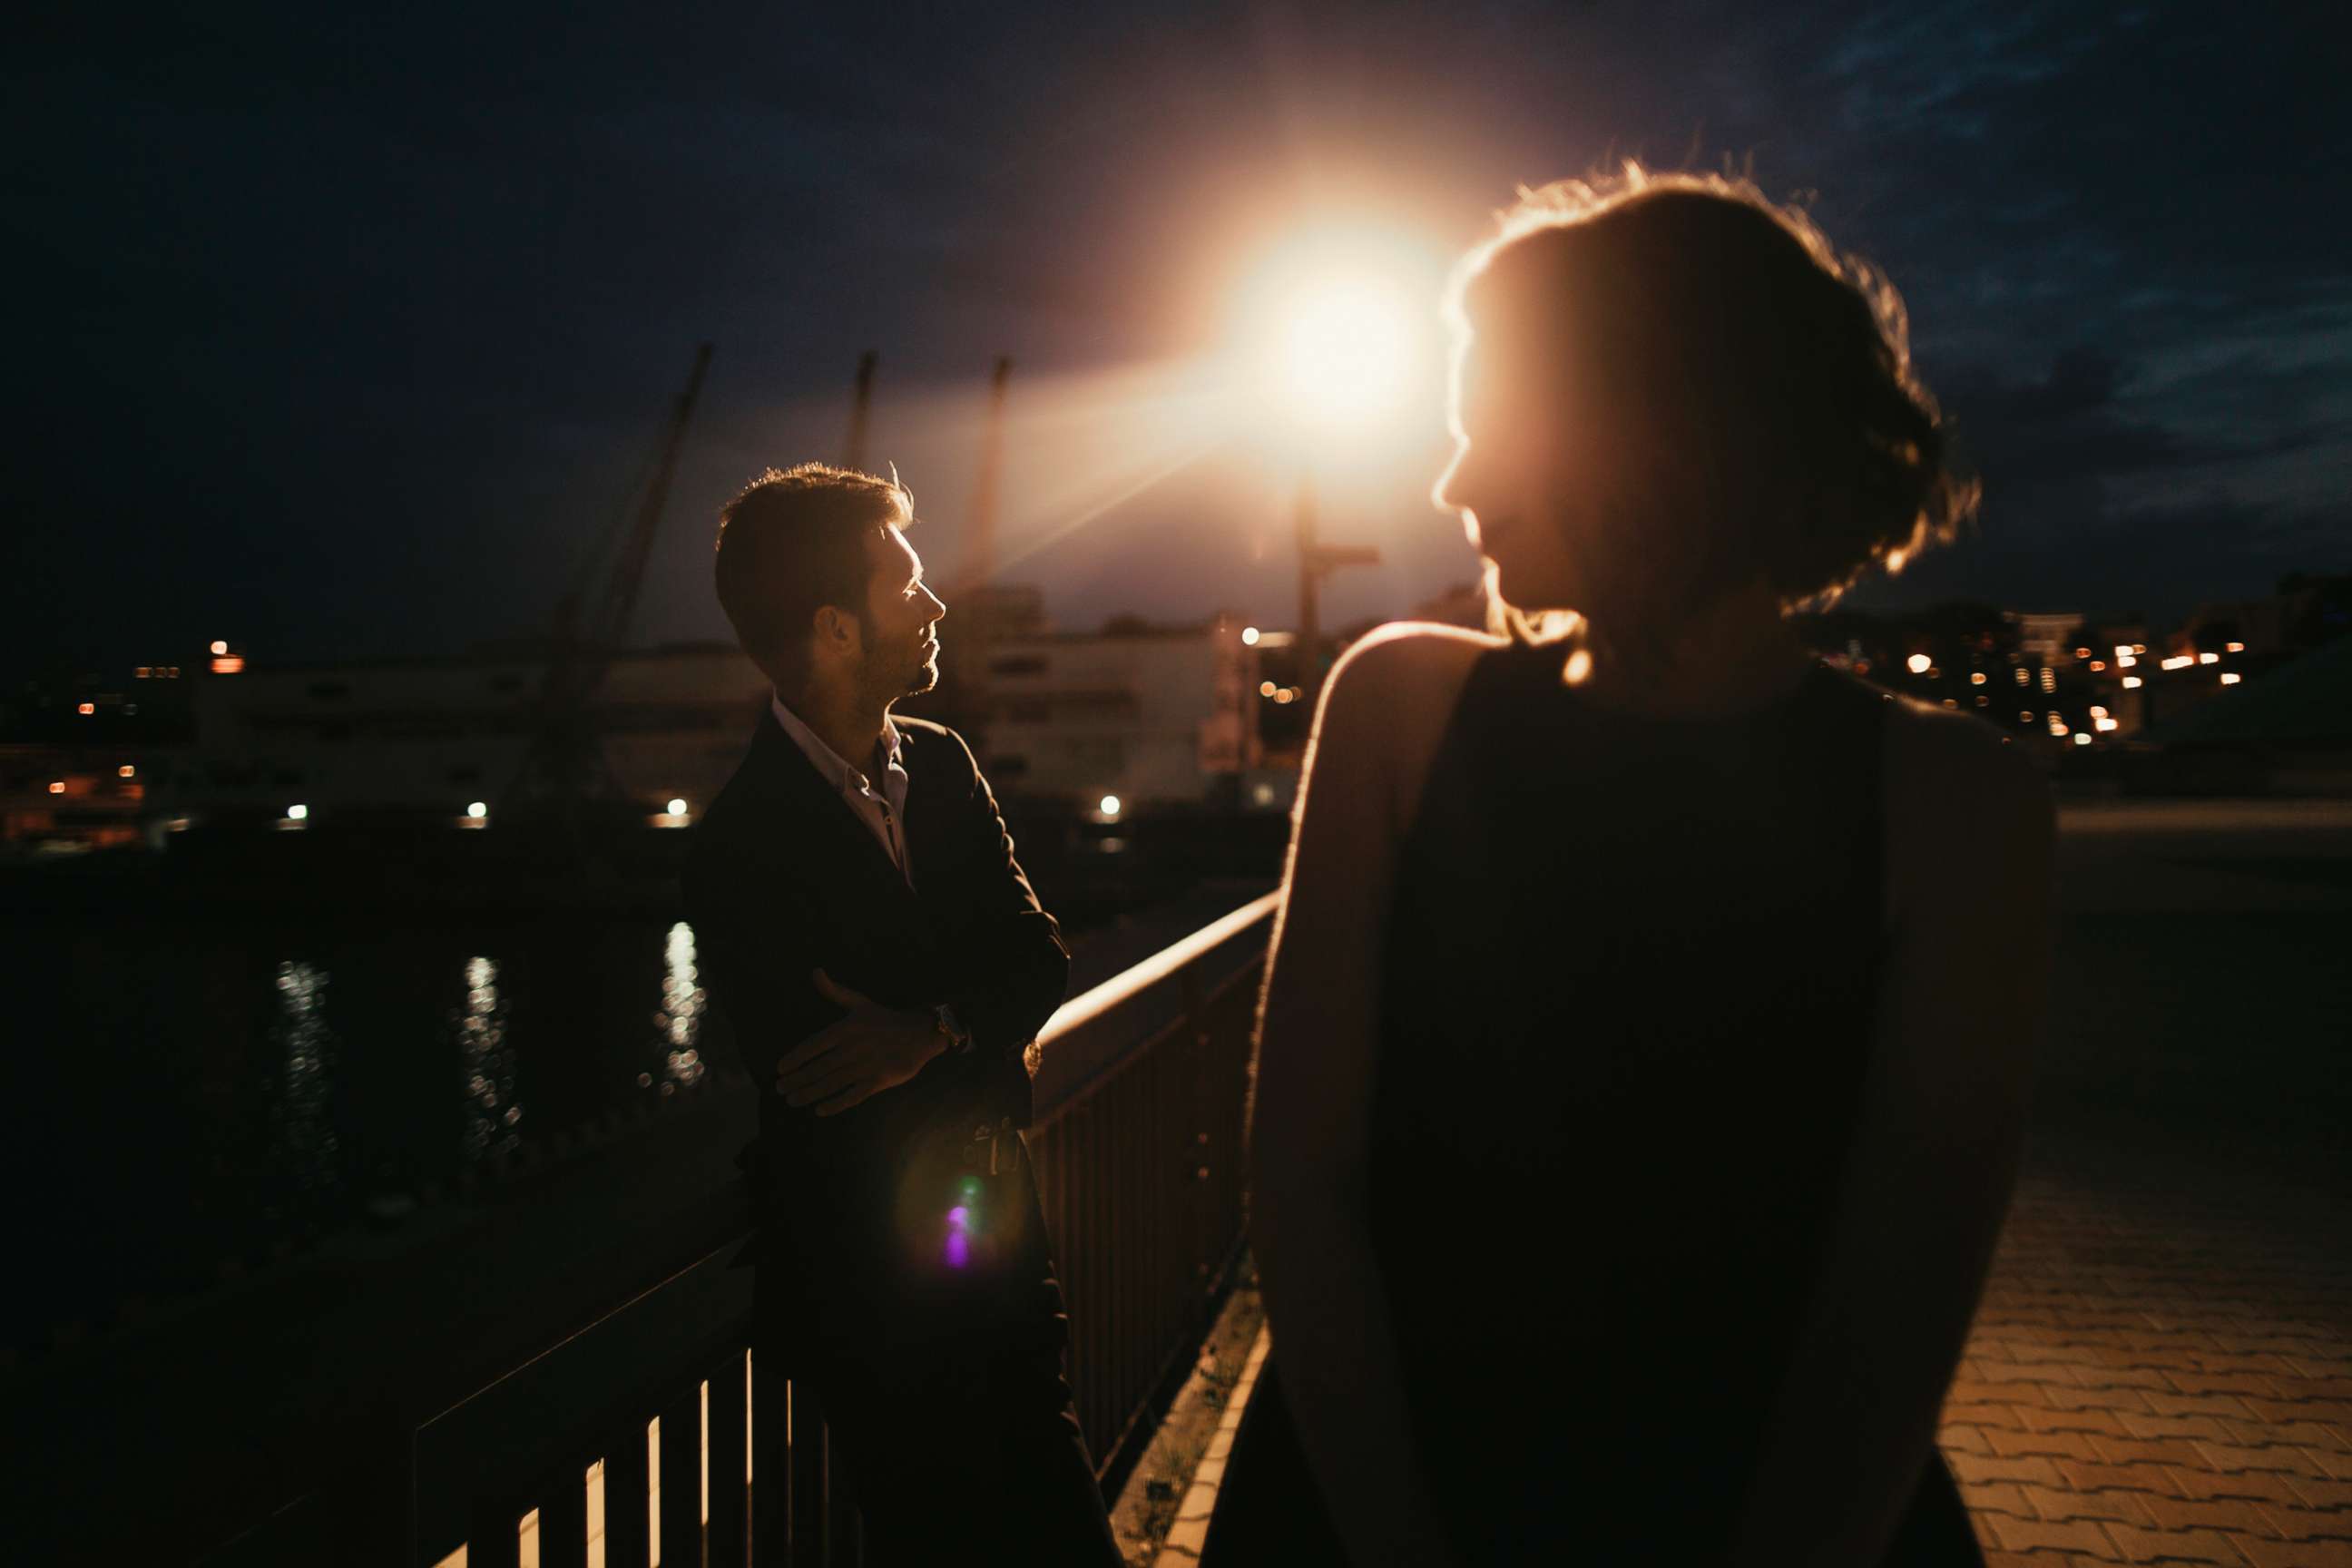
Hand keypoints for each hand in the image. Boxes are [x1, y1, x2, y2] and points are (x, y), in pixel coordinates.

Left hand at [774, 970, 945, 1115]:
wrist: (920, 1032)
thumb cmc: (884, 1019)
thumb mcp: (859, 1003)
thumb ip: (834, 991)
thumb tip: (815, 971)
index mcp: (846, 1028)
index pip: (813, 1045)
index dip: (794, 1058)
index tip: (780, 1069)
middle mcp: (854, 1048)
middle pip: (818, 1068)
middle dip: (796, 1080)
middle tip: (780, 1088)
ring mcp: (866, 1065)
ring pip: (831, 1083)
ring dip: (809, 1093)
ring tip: (792, 1099)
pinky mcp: (879, 1080)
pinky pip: (853, 1096)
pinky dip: (836, 1104)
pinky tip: (820, 1110)